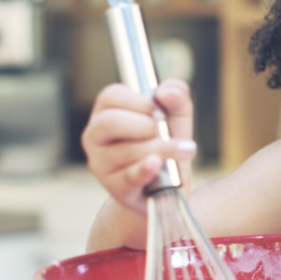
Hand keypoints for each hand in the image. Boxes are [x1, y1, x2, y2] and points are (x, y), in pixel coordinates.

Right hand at [82, 79, 197, 214]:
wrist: (169, 183)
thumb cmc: (166, 142)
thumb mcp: (176, 114)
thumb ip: (177, 95)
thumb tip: (166, 93)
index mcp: (107, 111)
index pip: (111, 96)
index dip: (139, 102)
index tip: (161, 113)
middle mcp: (96, 135)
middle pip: (110, 122)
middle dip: (144, 125)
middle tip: (164, 131)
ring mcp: (101, 162)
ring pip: (125, 151)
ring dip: (160, 149)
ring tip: (184, 150)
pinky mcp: (114, 186)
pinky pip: (128, 177)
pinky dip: (144, 169)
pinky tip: (157, 164)